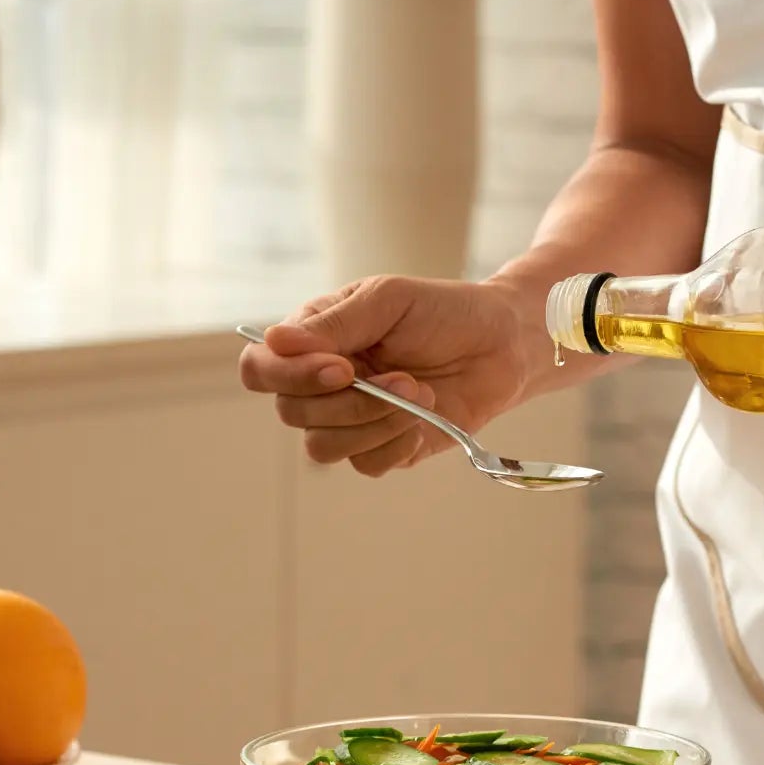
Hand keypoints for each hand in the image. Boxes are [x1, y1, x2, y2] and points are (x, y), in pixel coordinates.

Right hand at [238, 275, 534, 476]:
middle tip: (405, 377)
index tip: (343, 367)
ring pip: (322, 446)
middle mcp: (321, 383)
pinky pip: (364, 465)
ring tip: (420, 393)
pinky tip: (422, 418)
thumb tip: (275, 340)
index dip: (289, 376)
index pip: (261, 367)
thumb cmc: (444, 311)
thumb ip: (335, 323)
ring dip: (374, 422)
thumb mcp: (388, 300)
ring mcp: (349, 419)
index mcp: (312, 340)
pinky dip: (395, 443)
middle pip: (291, 413)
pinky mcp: (382, 448)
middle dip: (350, 401)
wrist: (502, 345)